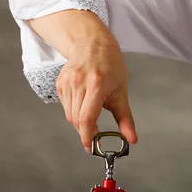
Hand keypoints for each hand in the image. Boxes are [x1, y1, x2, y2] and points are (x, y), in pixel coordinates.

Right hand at [28, 10, 136, 151]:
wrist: (92, 43)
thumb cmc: (110, 65)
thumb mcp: (122, 92)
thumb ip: (126, 119)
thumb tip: (131, 139)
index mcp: (96, 85)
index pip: (86, 119)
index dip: (87, 137)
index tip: (91, 147)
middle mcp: (79, 83)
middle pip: (77, 120)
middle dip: (85, 132)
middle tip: (95, 134)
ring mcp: (67, 83)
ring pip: (70, 116)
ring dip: (79, 123)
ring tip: (91, 115)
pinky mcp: (60, 84)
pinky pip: (65, 107)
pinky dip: (73, 113)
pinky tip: (82, 104)